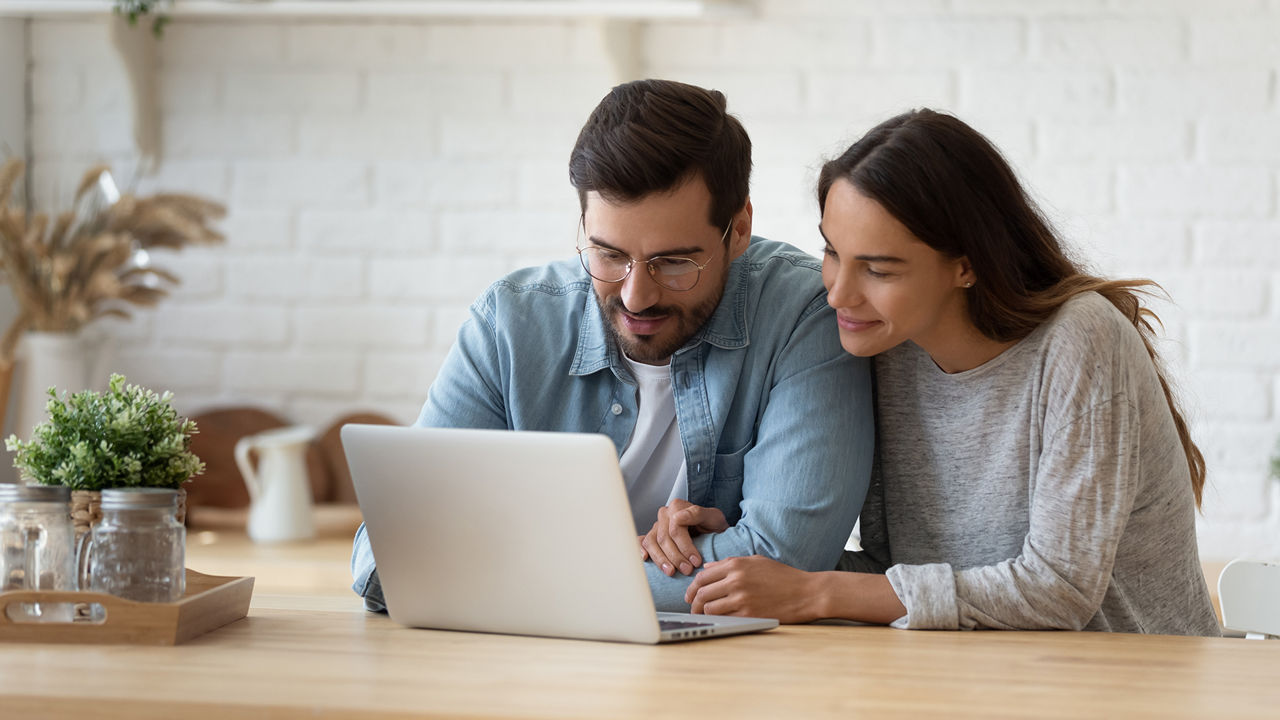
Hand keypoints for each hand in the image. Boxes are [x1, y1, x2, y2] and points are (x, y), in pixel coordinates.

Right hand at [638, 499, 727, 576]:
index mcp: (677, 507)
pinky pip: (642, 542)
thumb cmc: (713, 525)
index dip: (685, 547)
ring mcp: (657, 525)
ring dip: (660, 559)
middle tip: (687, 570)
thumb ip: (697, 514)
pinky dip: (641, 550)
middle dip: (675, 557)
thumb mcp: (714, 518)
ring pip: (652, 542)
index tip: (696, 561)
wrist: (712, 532)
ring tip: (671, 572)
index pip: (676, 529)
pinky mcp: (652, 536)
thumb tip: (678, 518)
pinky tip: (645, 559)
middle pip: (664, 538)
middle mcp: (665, 514)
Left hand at [684, 555, 819, 623]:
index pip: (702, 576)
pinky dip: (719, 620)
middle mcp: (736, 580)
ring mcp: (742, 598)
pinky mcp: (749, 614)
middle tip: (693, 609)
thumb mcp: (756, 562)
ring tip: (705, 616)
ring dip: (705, 614)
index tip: (690, 596)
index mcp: (736, 565)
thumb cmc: (783, 576)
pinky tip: (720, 621)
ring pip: (709, 608)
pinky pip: (724, 619)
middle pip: (702, 593)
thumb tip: (707, 567)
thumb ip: (729, 563)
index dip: (692, 588)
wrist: (807, 592)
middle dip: (694, 603)